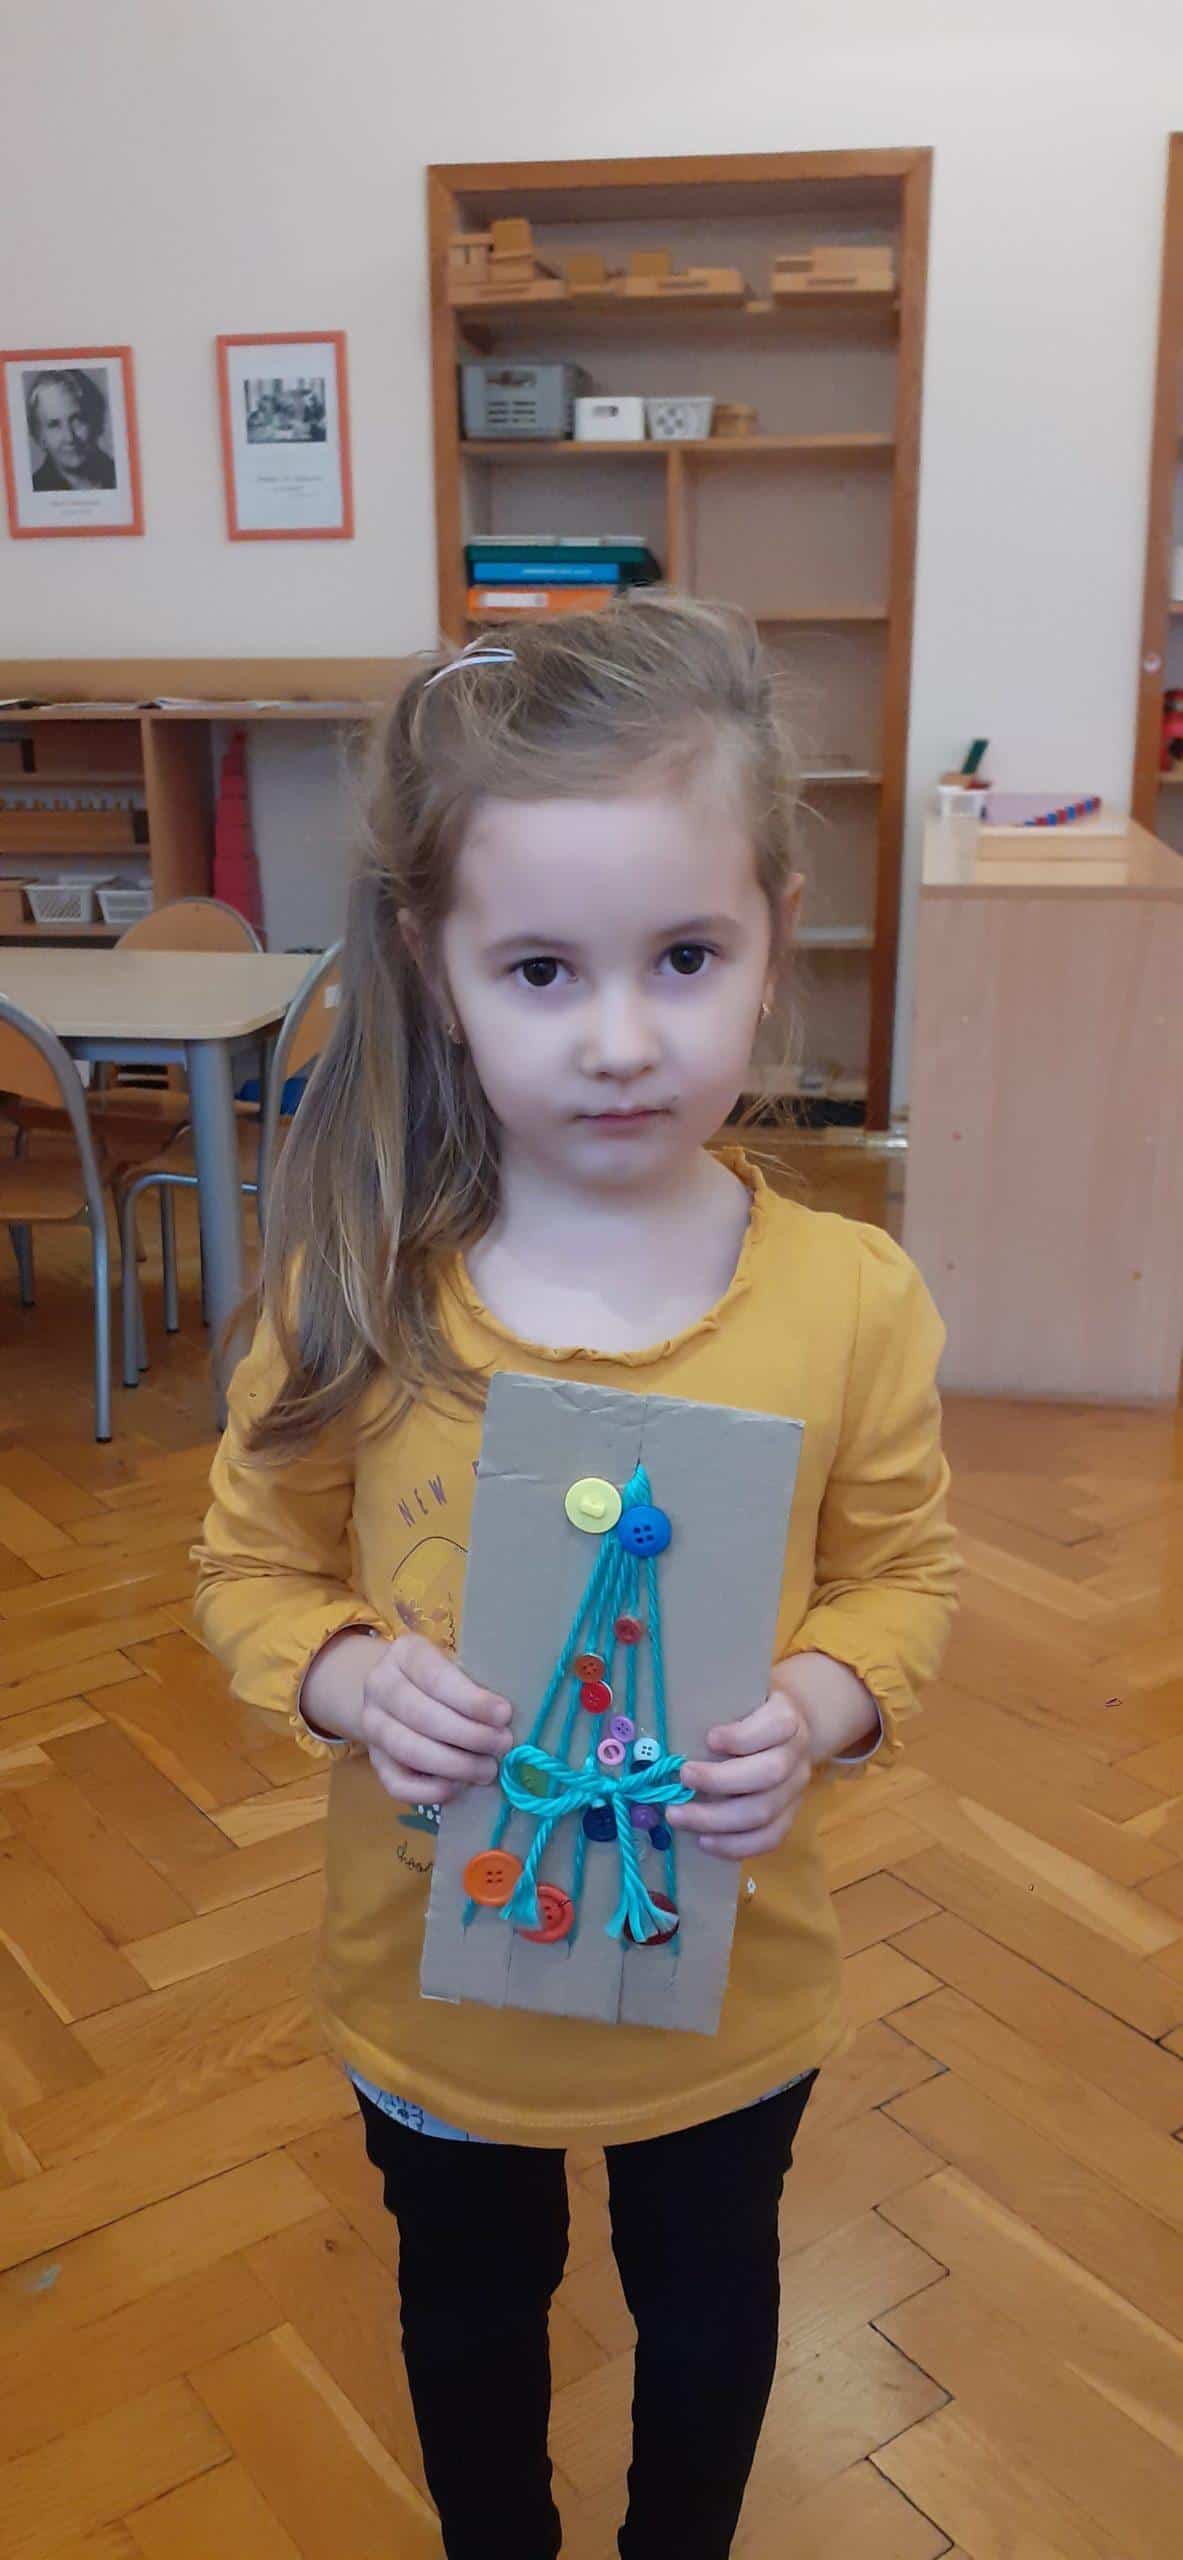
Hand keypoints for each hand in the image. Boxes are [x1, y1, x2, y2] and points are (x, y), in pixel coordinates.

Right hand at [303, 1630, 513, 1805]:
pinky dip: (429, 1791)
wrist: (396, 1692)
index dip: (471, 1700)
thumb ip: (475, 1685)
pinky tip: (459, 1787)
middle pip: (422, 1716)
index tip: (504, 1714)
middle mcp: (380, 1688)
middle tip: (502, 1745)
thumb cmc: (442, 1678)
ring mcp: (372, 1726)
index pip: (435, 1677)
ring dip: (454, 1765)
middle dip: (469, 1735)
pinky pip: (397, 1784)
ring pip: (409, 1751)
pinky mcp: (375, 1761)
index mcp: (405, 1654)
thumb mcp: (455, 1664)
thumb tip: (507, 1720)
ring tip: (487, 1770)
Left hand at [669, 1693, 814, 1859]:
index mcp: (787, 1718)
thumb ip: (716, 1708)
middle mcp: (797, 1754)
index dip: (742, 1736)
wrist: (784, 1734)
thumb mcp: (739, 1698)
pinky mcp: (789, 1815)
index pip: (775, 1726)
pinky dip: (734, 1846)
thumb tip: (670, 1733)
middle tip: (682, 1779)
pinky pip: (768, 1839)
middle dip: (720, 1780)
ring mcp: (796, 1789)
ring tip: (677, 1815)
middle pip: (769, 1773)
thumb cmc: (748, 1713)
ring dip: (717, 1819)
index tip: (709, 1739)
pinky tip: (704, 1841)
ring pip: (765, 1812)